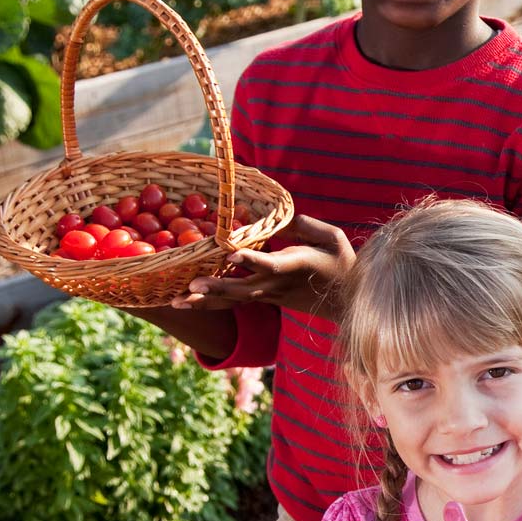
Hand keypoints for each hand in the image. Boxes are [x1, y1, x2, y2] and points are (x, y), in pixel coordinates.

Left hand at [168, 215, 356, 312]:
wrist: (345, 301)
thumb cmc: (342, 262)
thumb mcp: (332, 237)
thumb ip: (304, 226)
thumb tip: (277, 217)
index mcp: (296, 267)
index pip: (271, 264)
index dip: (251, 260)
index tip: (231, 254)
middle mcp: (277, 285)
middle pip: (242, 289)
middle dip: (217, 288)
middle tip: (191, 286)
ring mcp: (268, 296)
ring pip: (233, 301)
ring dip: (205, 301)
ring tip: (176, 302)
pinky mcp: (263, 299)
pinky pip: (233, 302)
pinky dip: (209, 302)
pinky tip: (185, 302)